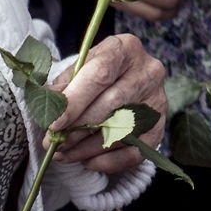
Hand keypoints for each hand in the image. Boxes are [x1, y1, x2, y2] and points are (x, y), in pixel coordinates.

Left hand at [48, 30, 167, 171]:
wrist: (124, 79)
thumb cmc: (95, 73)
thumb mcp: (78, 69)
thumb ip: (63, 86)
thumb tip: (49, 110)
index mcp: (125, 48)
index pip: (100, 74)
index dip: (75, 102)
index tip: (54, 124)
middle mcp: (148, 71)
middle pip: (112, 104)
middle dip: (78, 129)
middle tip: (54, 144)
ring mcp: (158, 99)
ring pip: (121, 131)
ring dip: (87, 148)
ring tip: (64, 154)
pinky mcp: (161, 126)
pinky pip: (135, 151)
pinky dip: (109, 161)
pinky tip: (88, 161)